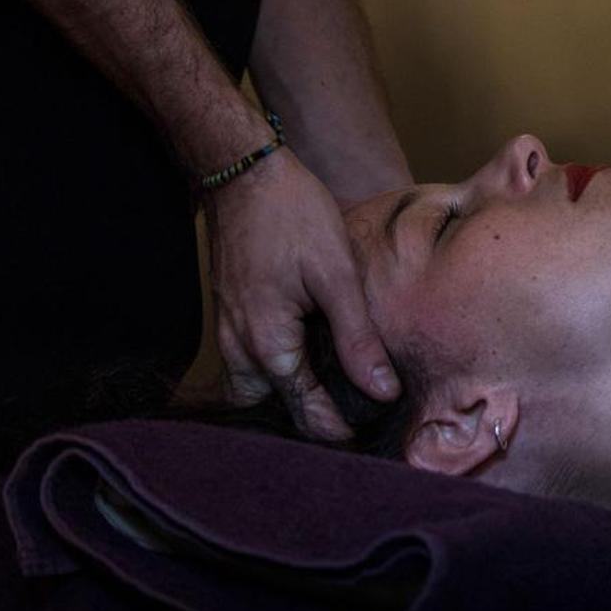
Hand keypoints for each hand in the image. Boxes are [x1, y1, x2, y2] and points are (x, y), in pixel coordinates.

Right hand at [202, 147, 398, 438]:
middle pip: (272, 410)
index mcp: (268, 345)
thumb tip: (381, 391)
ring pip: (254, 391)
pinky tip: (312, 364)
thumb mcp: (337, 276)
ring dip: (288, 401)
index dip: (339, 430)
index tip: (373, 436)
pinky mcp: (231, 316)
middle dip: (307, 424)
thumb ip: (358, 338)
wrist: (244, 173)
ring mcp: (229, 333)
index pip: (305, 411)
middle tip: (354, 425)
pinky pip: (250, 365)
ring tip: (335, 401)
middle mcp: (239, 349)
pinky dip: (277, 376)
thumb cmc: (293, 217)